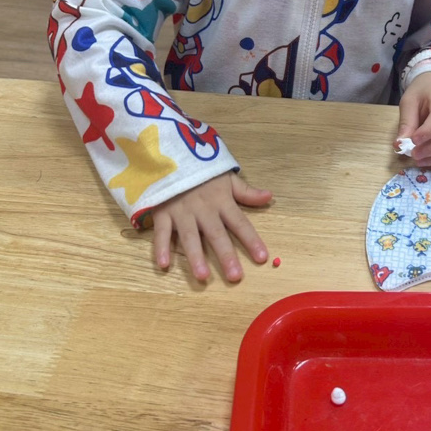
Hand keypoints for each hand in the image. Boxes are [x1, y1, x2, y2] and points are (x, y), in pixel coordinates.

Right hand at [150, 172, 272, 281]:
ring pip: (189, 237)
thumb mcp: (226, 177)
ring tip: (202, 276)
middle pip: (216, 235)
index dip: (251, 240)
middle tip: (235, 276)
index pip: (240, 223)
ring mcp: (182, 212)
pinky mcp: (162, 213)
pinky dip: (161, 248)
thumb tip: (269, 196)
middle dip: (226, 256)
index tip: (262, 258)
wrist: (170, 153)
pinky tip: (164, 265)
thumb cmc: (201, 169)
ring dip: (196, 257)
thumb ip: (246, 192)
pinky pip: (161, 232)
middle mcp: (203, 210)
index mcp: (221, 201)